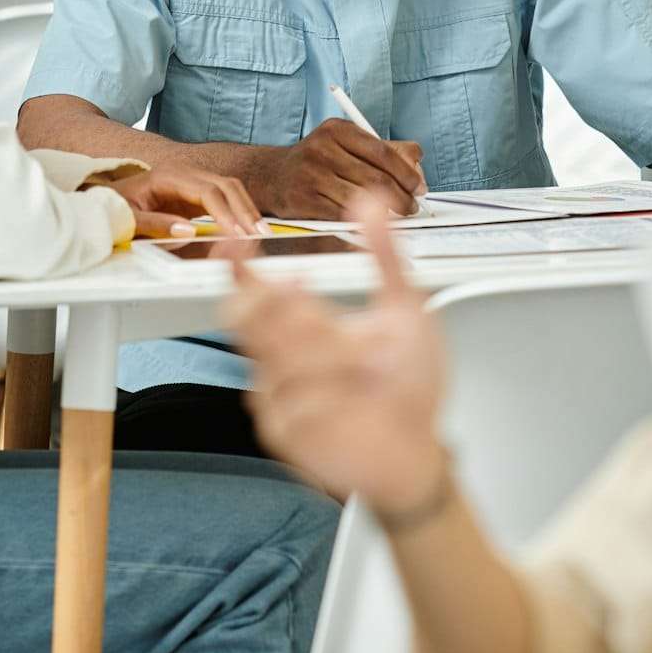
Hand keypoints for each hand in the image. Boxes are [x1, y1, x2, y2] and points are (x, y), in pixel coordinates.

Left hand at [104, 162, 264, 235]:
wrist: (110, 196)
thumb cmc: (117, 206)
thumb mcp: (129, 219)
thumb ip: (155, 224)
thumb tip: (189, 231)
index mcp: (168, 176)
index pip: (206, 191)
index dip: (224, 212)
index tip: (237, 234)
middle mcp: (185, 172)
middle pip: (225, 185)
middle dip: (245, 210)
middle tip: (259, 234)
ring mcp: (193, 179)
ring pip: (230, 188)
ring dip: (247, 209)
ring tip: (261, 232)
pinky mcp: (197, 191)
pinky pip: (225, 196)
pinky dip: (240, 209)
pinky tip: (249, 226)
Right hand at [223, 202, 446, 512]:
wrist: (417, 453)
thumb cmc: (408, 385)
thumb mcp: (404, 310)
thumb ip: (385, 255)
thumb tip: (372, 199)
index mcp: (304, 323)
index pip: (254, 289)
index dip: (238, 265)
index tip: (234, 241)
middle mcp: (285, 356)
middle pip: (248, 317)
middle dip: (276, 305)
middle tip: (305, 297)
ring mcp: (279, 395)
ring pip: (276, 358)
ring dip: (328, 356)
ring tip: (370, 363)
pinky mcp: (284, 432)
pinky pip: (290, 403)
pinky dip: (328, 396)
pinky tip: (355, 397)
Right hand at [246, 119, 426, 220]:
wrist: (271, 176)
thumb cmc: (317, 162)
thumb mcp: (344, 144)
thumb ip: (382, 148)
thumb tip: (417, 156)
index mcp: (337, 129)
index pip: (382, 152)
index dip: (406, 173)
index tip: (418, 186)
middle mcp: (322, 148)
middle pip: (375, 179)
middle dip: (402, 197)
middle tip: (411, 206)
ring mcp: (310, 175)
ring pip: (362, 199)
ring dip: (387, 212)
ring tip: (397, 216)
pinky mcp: (303, 200)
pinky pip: (342, 215)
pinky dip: (362, 222)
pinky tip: (372, 223)